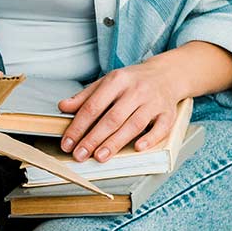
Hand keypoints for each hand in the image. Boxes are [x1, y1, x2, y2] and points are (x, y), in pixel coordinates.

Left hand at [58, 60, 183, 162]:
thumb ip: (85, 96)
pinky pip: (161, 128)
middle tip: (80, 154)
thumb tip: (63, 107)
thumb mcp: (107, 82)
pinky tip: (137, 148)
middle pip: (112, 118)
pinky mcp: (168, 113)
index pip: (93, 106)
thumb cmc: (133, 81)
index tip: (68, 142)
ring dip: (115, 143)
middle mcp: (136, 90)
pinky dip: (150, 139)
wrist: (166, 74)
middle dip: (93, 139)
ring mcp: (153, 102)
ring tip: (99, 156)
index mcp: (117, 81)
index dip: (78, 126)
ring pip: (133, 125)